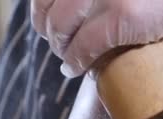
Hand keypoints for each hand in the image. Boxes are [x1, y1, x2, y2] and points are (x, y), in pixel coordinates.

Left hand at [32, 0, 162, 77]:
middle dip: (46, 28)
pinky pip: (83, 46)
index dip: (41, 6)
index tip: (46, 20)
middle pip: (48, 4)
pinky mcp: (122, 17)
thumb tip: (91, 5)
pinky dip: (75, 62)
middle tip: (56, 43)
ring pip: (60, 27)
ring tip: (68, 58)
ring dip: (59, 47)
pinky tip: (75, 68)